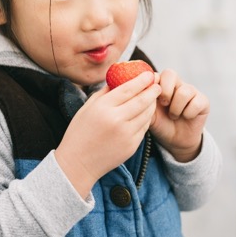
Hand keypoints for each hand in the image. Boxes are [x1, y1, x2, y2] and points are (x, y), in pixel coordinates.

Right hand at [55, 71, 159, 197]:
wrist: (78, 163)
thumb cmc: (79, 132)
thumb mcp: (87, 108)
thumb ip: (104, 93)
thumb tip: (119, 79)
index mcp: (103, 108)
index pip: (127, 89)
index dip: (141, 80)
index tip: (148, 74)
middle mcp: (116, 120)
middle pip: (141, 101)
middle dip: (152, 90)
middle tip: (157, 84)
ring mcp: (126, 134)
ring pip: (146, 114)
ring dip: (152, 104)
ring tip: (153, 97)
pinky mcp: (132, 146)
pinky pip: (144, 128)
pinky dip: (146, 118)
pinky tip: (145, 113)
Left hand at [149, 69, 208, 162]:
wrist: (175, 141)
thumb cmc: (159, 123)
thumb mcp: (147, 113)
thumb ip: (141, 100)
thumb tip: (132, 89)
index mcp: (160, 83)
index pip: (156, 72)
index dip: (152, 84)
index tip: (150, 98)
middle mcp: (176, 83)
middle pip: (170, 73)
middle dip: (165, 91)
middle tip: (163, 104)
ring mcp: (191, 91)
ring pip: (184, 91)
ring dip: (176, 107)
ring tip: (173, 115)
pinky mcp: (203, 101)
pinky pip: (197, 102)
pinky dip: (188, 113)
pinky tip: (185, 117)